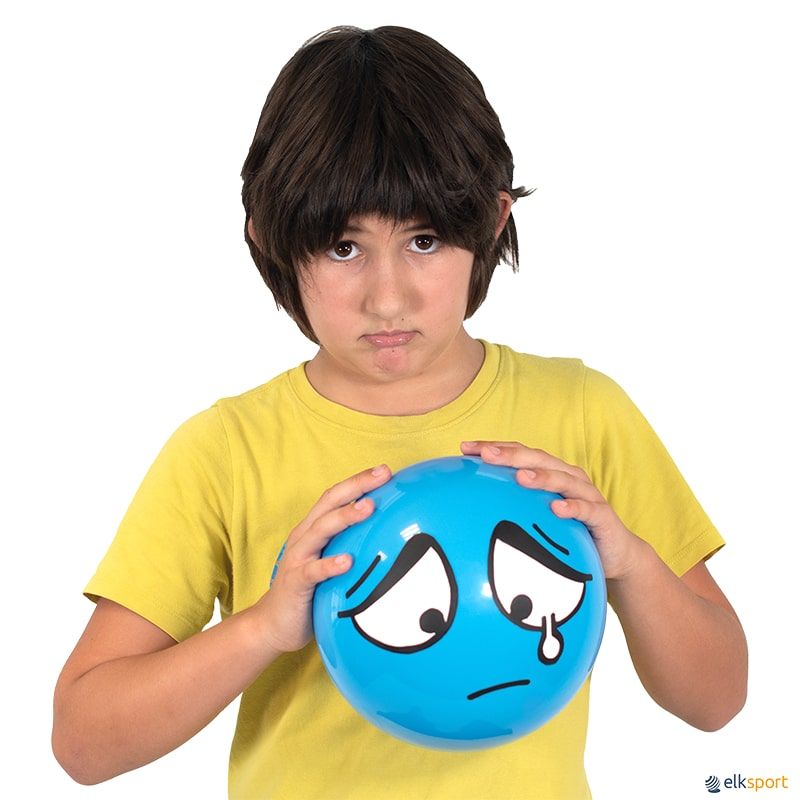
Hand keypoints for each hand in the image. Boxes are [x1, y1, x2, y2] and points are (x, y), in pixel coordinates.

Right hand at [255, 464, 392, 653]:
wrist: (272, 624)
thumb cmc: (309, 590)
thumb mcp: (330, 561)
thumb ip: (350, 545)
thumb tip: (389, 537)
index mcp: (314, 528)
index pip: (336, 496)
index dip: (359, 480)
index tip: (385, 470)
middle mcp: (305, 537)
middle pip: (330, 502)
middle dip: (357, 485)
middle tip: (383, 474)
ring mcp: (298, 558)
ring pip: (321, 530)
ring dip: (345, 516)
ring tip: (368, 507)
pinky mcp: (295, 583)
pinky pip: (312, 571)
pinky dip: (329, 564)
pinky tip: (348, 561)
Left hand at [460, 441, 645, 580]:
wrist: (616, 553)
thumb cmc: (571, 531)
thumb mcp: (538, 517)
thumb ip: (514, 507)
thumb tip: (470, 508)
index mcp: (550, 473)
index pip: (519, 454)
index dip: (494, 447)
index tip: (465, 448)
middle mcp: (568, 477)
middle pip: (537, 460)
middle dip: (511, 456)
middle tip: (486, 454)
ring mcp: (586, 494)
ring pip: (562, 479)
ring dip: (541, 477)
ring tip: (520, 477)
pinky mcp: (602, 515)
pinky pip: (587, 509)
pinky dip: (572, 507)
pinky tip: (557, 508)